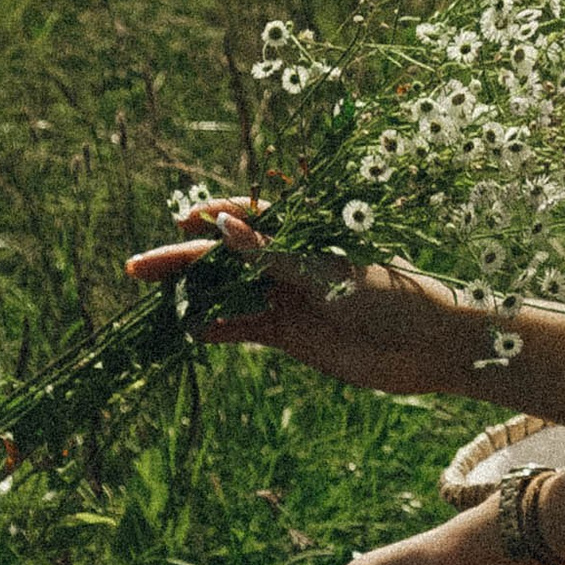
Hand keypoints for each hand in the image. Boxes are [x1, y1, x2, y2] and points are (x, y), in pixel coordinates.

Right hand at [127, 202, 459, 396]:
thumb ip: (273, 254)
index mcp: (306, 233)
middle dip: (182, 261)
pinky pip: (243, 327)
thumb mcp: (329, 272)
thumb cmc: (391, 296)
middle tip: (135, 269)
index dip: (211, 218)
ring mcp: (288, 296)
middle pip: (226, 256)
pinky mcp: (290, 332)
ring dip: (193, 296)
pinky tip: (188, 331)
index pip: (247, 217)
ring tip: (150, 301)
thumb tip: (221, 225)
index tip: (179, 222)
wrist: (429, 347)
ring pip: (228, 292)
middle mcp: (291, 261)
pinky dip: (217, 327)